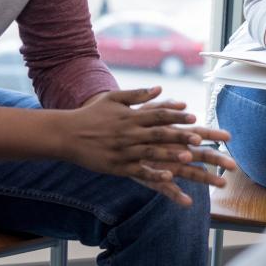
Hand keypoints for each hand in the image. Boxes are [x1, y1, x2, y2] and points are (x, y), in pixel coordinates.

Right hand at [66, 87, 231, 205]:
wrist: (67, 134)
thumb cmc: (91, 115)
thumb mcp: (114, 99)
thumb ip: (138, 95)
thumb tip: (160, 88)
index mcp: (130, 116)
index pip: (157, 115)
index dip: (175, 116)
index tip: (193, 117)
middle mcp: (129, 133)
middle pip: (159, 134)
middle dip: (179, 136)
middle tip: (198, 139)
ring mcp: (123, 151)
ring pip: (151, 154)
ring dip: (170, 155)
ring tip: (188, 158)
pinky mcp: (117, 166)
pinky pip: (139, 171)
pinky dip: (154, 174)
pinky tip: (169, 177)